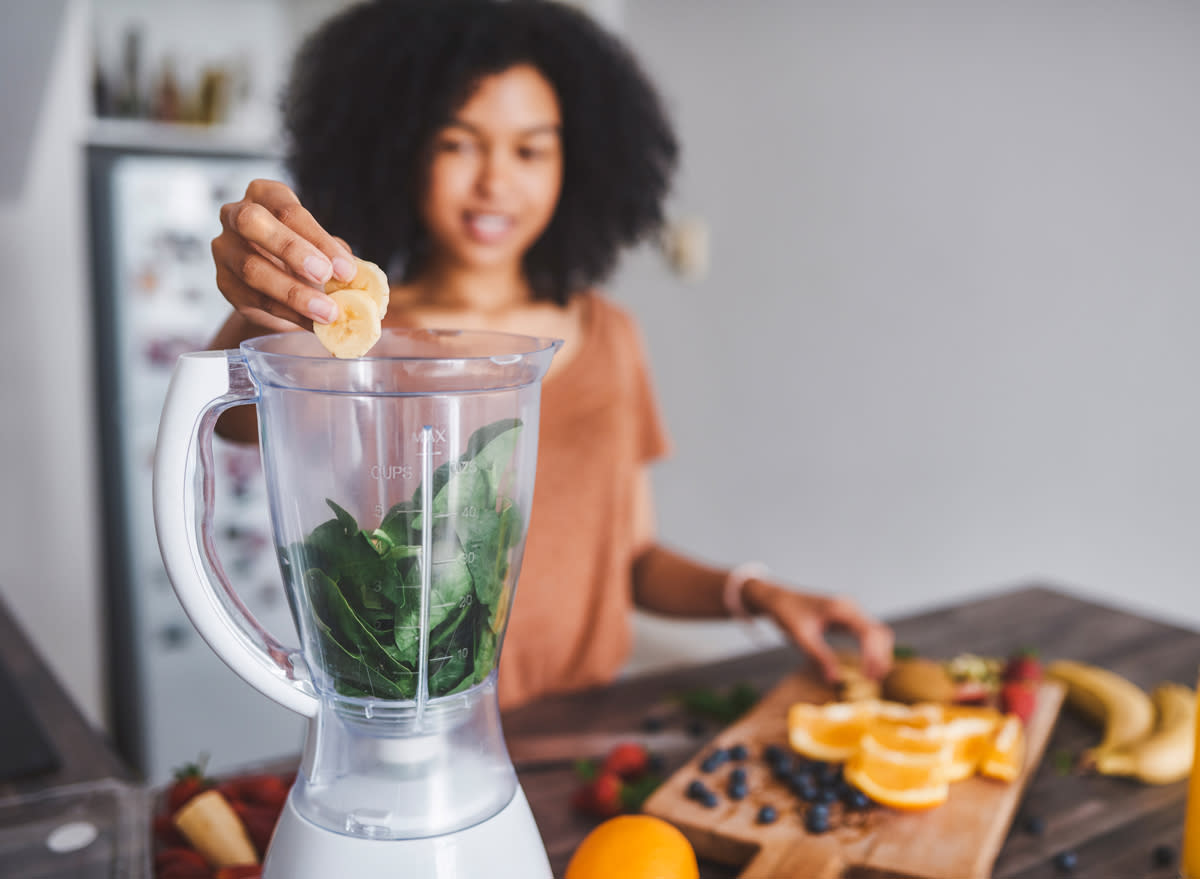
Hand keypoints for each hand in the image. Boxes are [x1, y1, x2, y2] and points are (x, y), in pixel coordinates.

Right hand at [211, 179, 358, 332]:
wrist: (276, 284)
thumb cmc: (301, 254)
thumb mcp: (321, 247)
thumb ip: (335, 256)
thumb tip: (359, 275)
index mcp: (265, 195)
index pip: (289, 211)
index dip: (319, 239)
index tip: (346, 269)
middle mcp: (236, 214)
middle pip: (253, 223)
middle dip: (291, 249)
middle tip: (325, 275)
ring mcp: (225, 249)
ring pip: (251, 268)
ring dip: (293, 293)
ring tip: (326, 312)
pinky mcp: (224, 283)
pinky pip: (253, 299)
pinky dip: (287, 314)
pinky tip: (311, 323)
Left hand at [743, 580, 893, 683]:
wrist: (779, 599)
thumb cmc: (788, 614)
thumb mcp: (802, 637)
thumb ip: (819, 657)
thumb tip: (835, 680)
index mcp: (841, 609)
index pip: (869, 633)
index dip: (873, 655)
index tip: (869, 676)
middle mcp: (851, 607)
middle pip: (879, 632)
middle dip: (880, 656)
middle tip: (874, 680)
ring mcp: (851, 611)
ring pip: (877, 632)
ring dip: (879, 653)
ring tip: (874, 677)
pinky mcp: (849, 617)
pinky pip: (868, 633)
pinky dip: (872, 649)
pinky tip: (868, 665)